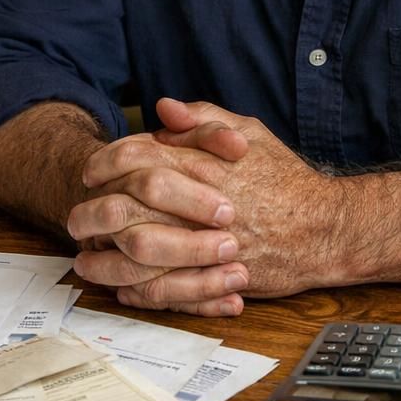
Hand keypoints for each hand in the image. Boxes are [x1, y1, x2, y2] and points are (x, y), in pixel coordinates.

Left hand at [73, 98, 340, 310]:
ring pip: (140, 255)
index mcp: (205, 165)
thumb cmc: (285, 179)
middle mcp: (201, 205)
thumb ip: (203, 118)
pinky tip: (120, 288)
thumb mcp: (249, 134)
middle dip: (92, 213)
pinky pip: (166, 290)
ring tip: (84, 260)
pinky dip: (136, 291)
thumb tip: (162, 109)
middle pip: (128, 207)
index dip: (105, 163)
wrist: (326, 229)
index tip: (91, 172)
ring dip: (105, 259)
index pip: (138, 158)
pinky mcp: (218, 280)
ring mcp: (208, 246)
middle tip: (75, 218)